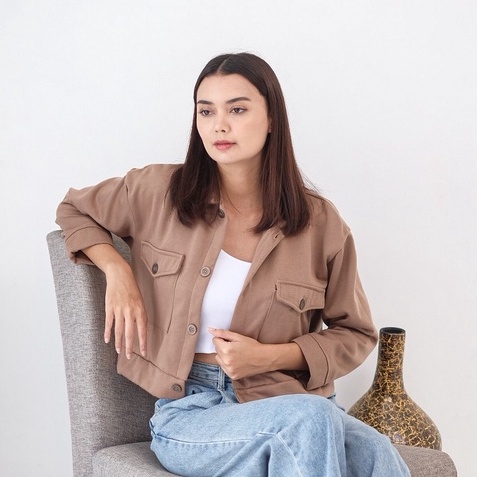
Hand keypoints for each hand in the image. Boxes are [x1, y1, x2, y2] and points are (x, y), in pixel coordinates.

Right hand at [82, 243, 147, 359]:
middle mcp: (130, 311)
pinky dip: (107, 333)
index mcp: (140, 310)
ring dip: (119, 342)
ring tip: (119, 351)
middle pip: (130, 333)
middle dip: (130, 347)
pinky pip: (109, 323)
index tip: (144, 353)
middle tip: (129, 357)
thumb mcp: (140, 301)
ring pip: (119, 330)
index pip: (143, 330)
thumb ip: (140, 315)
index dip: (143, 343)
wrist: (120, 275)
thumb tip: (140, 330)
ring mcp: (119, 309)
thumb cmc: (132, 289)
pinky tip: (107, 340)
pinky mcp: (110, 307)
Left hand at [208, 328, 267, 379]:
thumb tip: (210, 330)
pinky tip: (237, 362)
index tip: (231, 341)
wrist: (264, 359)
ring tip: (236, 355)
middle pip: (216, 350)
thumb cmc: (252, 346)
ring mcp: (229, 370)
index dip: (223, 339)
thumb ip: (223, 333)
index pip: (215, 341)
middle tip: (235, 347)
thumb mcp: (238, 337)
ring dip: (224, 356)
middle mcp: (226, 361)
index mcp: (227, 349)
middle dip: (223, 347)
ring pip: (218, 359)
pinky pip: (224, 367)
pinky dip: (228, 364)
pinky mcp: (232, 376)